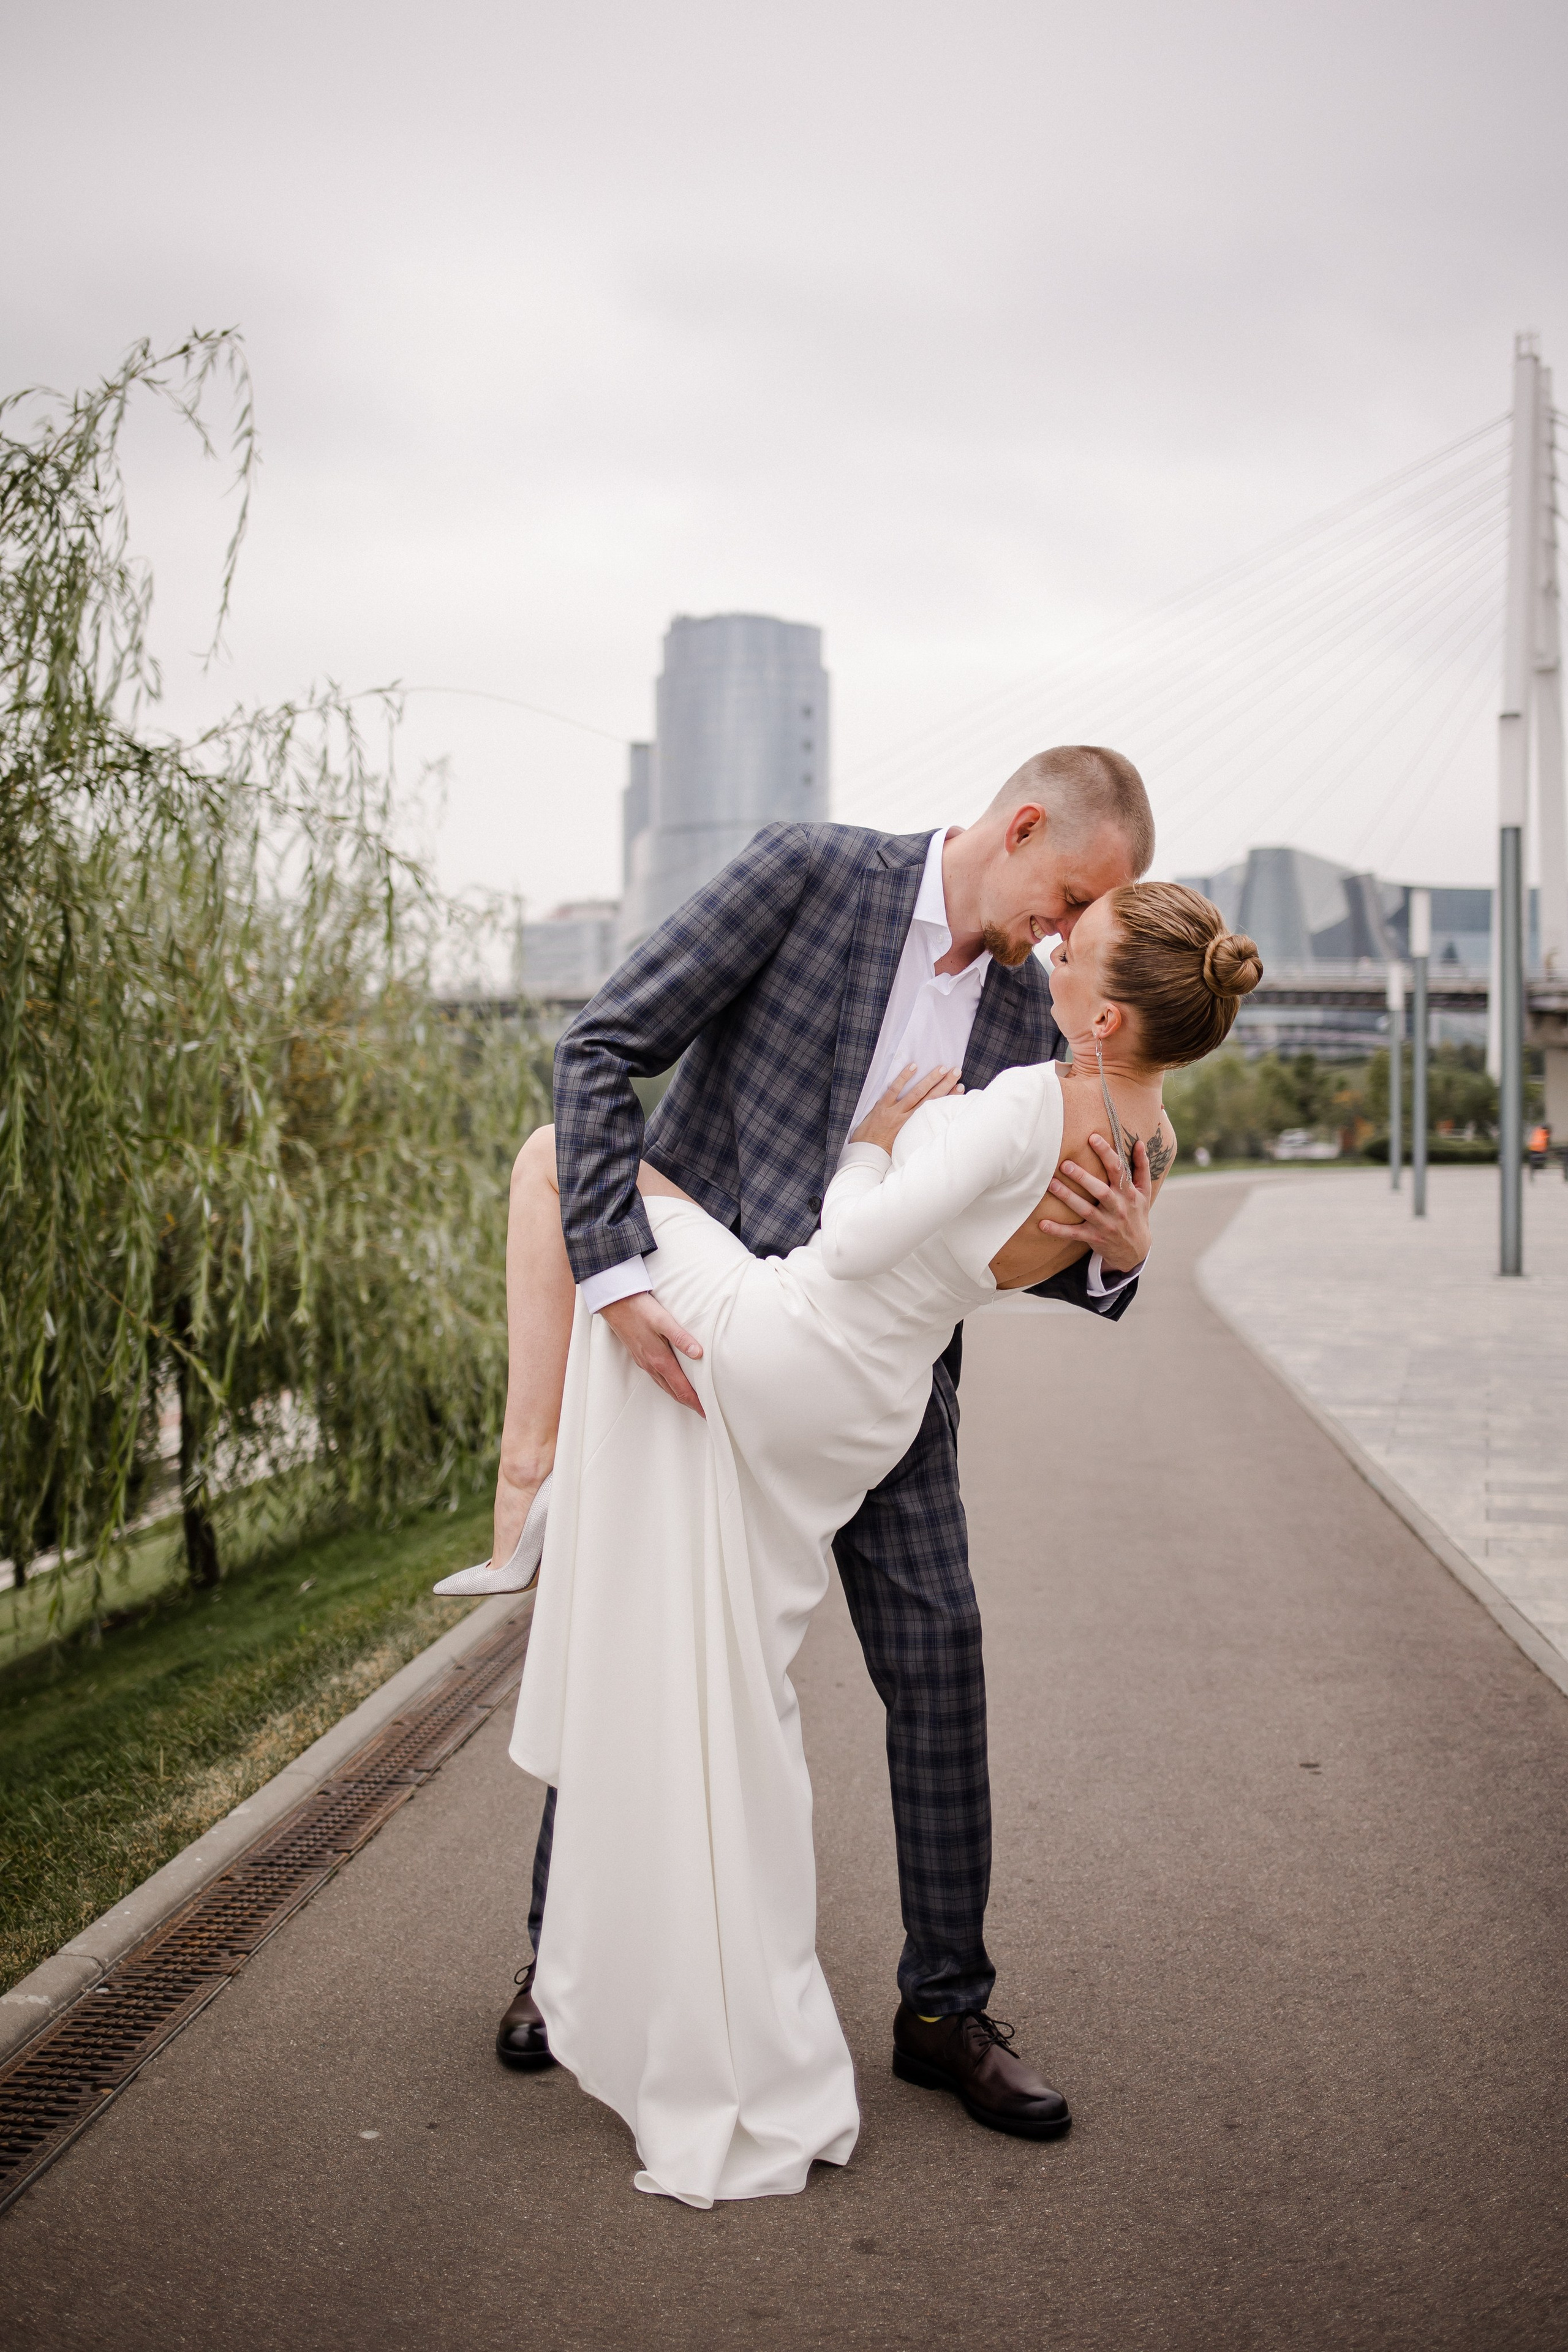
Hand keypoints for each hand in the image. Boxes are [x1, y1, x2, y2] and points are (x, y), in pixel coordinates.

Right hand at [601, 1291, 705, 1416]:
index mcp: (659, 1359)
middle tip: (702, 1411)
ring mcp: (643, 1361)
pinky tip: (671, 1381)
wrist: (614, 1302)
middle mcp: (650, 1365)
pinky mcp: (638, 1355)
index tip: (706, 1412)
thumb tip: (699, 1354)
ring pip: (663, 1385)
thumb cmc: (639, 1309)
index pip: (681, 1388)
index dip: (695, 1402)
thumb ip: (681, 1338)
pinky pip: (656, 1377)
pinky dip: (667, 1384)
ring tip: (690, 1400)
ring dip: (677, 1395)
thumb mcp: (663, 1320)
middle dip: (688, 1403)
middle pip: (672, 1391)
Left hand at [849, 1063, 963, 1152]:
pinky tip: (913, 1067)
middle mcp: (908, 1118)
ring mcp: (895, 1111)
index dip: (949, 1097)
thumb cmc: (886, 1154)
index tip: (960, 1088)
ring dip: (930, 1080)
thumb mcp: (907, 1147)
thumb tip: (931, 1129)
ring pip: (916, 1093)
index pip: (936, 1109)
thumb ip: (918, 1136)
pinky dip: (904, 1077)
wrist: (867, 1155)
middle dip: (945, 1084)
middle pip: (931, 1098)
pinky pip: (894, 1089)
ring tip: (942, 1069)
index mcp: (915, 1128)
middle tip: (956, 1072)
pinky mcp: (882, 1106)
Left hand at [1035, 1132, 1150, 1271]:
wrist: (1136, 1250)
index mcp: (1128, 1194)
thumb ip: (1142, 1167)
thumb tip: (1139, 1142)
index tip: (1093, 1138)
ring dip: (1068, 1197)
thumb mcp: (1144, 1191)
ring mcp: (1105, 1224)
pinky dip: (1058, 1230)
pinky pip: (1074, 1234)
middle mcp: (1118, 1209)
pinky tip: (1042, 1224)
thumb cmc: (1137, 1213)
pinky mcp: (1094, 1238)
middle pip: (1100, 1191)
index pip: (1118, 1171)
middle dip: (1083, 1178)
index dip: (1107, 1154)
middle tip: (1065, 1164)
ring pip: (1085, 1210)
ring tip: (1051, 1184)